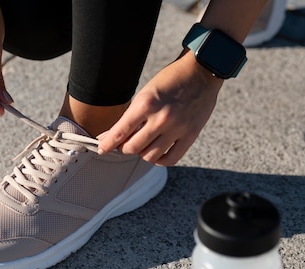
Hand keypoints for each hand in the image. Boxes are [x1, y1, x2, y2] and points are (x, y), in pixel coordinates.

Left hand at [98, 51, 222, 165]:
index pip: (120, 131)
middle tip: (124, 143)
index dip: (107, 143)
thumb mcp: (146, 93)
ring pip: (150, 156)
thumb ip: (131, 116)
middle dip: (124, 148)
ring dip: (142, 153)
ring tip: (142, 145)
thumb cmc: (171, 79)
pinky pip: (171, 159)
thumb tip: (112, 136)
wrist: (202, 71)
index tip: (102, 148)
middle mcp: (161, 118)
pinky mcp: (191, 135)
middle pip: (133, 148)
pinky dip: (160, 160)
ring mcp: (177, 128)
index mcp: (146, 104)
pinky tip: (157, 153)